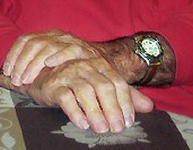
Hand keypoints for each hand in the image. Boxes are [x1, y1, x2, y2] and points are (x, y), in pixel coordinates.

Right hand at [0, 55, 153, 133]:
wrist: (43, 76)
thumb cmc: (76, 81)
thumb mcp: (101, 85)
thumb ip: (124, 94)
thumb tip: (149, 106)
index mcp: (98, 64)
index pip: (117, 82)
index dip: (125, 103)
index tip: (128, 122)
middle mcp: (84, 66)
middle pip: (103, 87)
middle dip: (112, 109)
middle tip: (117, 129)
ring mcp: (68, 74)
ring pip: (85, 92)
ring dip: (95, 112)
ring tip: (101, 129)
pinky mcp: (54, 84)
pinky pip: (66, 97)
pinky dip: (75, 112)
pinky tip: (82, 124)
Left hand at [3, 30, 97, 85]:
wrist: (106, 65)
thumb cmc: (73, 69)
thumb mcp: (51, 65)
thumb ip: (30, 69)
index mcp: (47, 36)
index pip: (25, 39)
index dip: (13, 54)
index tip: (6, 71)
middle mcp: (58, 36)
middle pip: (33, 43)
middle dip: (21, 62)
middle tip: (15, 80)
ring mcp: (71, 41)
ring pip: (47, 46)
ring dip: (33, 63)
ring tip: (25, 79)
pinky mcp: (85, 50)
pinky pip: (69, 49)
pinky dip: (58, 56)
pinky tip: (48, 65)